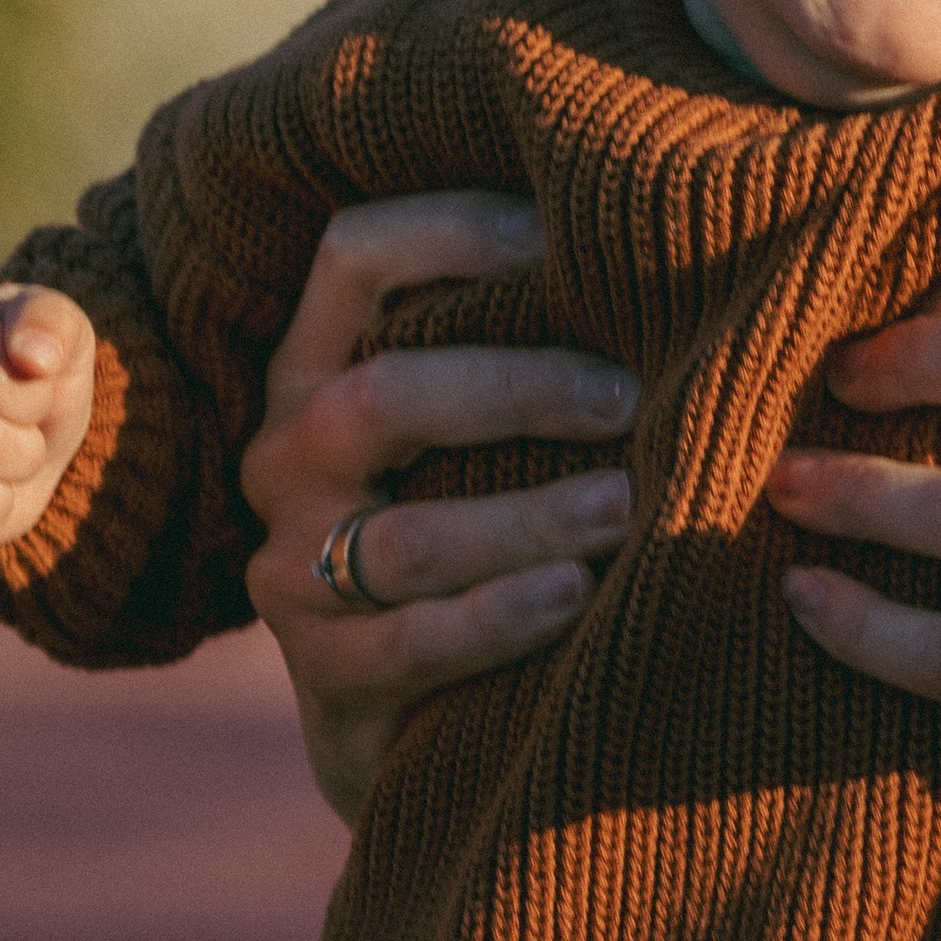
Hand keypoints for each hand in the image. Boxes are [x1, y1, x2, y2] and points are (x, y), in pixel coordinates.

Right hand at [237, 191, 639, 824]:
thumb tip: (653, 231)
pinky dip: (499, 618)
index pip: (354, 253)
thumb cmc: (461, 502)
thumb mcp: (459, 415)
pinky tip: (574, 597)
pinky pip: (414, 643)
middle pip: (387, 396)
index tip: (565, 238)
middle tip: (626, 399)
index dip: (456, 230)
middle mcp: (287, 453)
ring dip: (527, 519)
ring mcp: (294, 569)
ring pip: (411, 538)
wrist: (398, 710)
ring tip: (623, 508)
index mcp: (315, 361)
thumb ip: (511, 330)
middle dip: (517, 391)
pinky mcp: (327, 676)